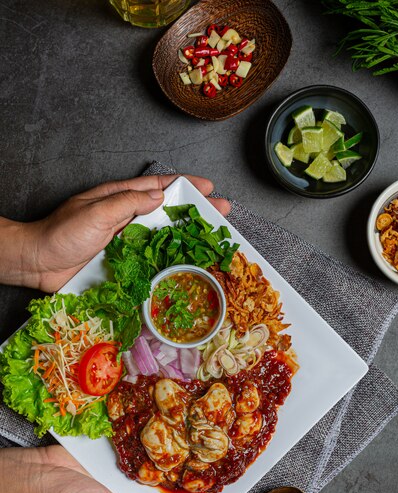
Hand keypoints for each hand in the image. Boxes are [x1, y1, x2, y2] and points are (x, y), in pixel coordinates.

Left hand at [24, 174, 230, 291]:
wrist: (38, 263)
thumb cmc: (62, 233)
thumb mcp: (97, 212)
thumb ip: (128, 203)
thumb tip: (159, 196)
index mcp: (118, 197)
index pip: (158, 186)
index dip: (184, 184)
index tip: (208, 186)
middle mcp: (125, 216)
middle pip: (165, 210)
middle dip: (194, 210)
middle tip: (221, 212)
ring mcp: (124, 239)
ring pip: (161, 234)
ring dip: (185, 235)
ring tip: (210, 237)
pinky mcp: (121, 260)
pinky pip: (150, 256)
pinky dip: (168, 257)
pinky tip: (183, 262)